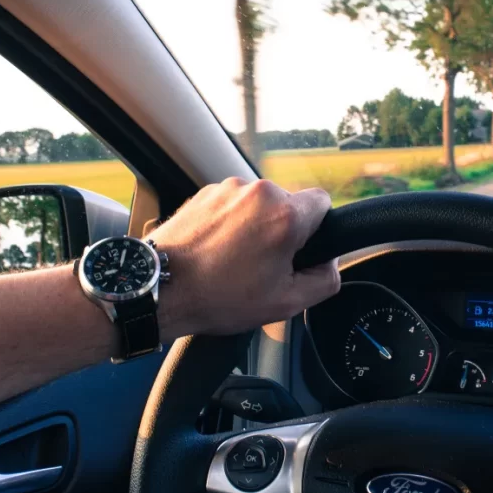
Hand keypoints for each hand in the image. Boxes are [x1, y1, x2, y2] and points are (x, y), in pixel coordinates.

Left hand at [147, 178, 338, 336]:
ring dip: (255, 227)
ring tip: (234, 260)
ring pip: (260, 205)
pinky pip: (234, 205)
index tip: (300, 250)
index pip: (323, 202)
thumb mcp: (286, 303)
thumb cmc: (219, 297)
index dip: (318, 229)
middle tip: (264, 265)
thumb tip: (330, 264)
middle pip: (289, 205)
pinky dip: (231, 224)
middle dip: (283, 231)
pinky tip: (217, 250)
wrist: (161, 288)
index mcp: (285, 215)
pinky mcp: (206, 192)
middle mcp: (259, 192)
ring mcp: (229, 189)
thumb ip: (325, 280)